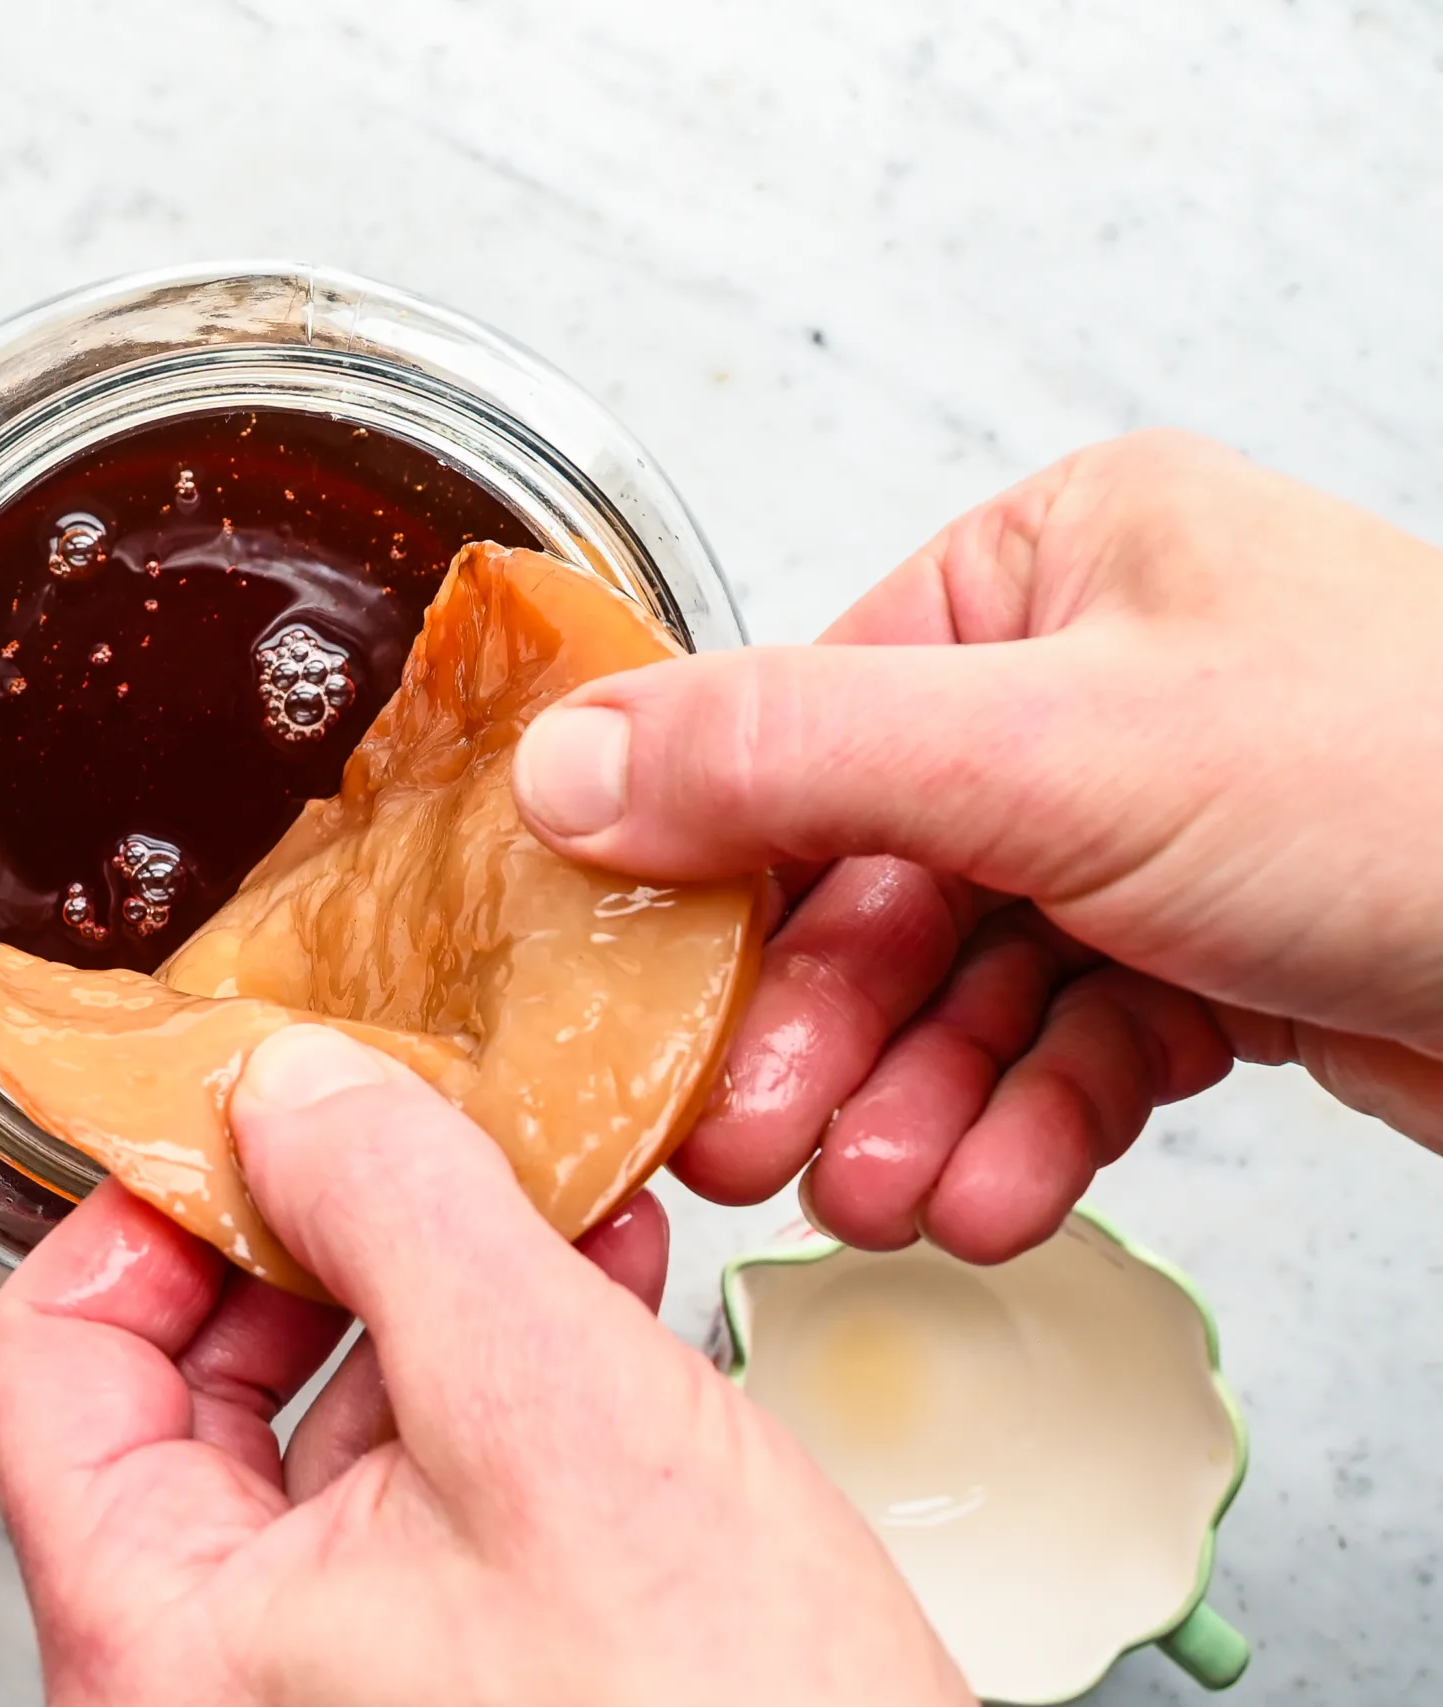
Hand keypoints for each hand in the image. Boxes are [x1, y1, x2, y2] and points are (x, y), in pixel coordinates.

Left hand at [0, 1025, 969, 1706]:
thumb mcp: (546, 1417)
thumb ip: (395, 1213)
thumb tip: (293, 1087)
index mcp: (168, 1636)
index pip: (51, 1355)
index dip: (146, 1206)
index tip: (249, 1116)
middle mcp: (226, 1671)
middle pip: (186, 1379)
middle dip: (314, 1230)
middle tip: (395, 1132)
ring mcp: (337, 1681)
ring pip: (325, 1422)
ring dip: (423, 1281)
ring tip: (523, 1181)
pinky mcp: (453, 1674)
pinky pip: (427, 1483)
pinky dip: (499, 1365)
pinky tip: (593, 1282)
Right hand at [515, 430, 1442, 1259]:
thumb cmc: (1418, 785)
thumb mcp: (1052, 750)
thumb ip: (782, 754)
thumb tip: (562, 764)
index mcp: (1052, 568)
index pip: (809, 726)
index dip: (723, 886)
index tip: (652, 1009)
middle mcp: (1100, 682)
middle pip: (882, 877)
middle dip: (827, 1032)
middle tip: (752, 1147)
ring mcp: (1162, 823)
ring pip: (972, 982)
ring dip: (918, 1102)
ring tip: (881, 1202)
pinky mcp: (1222, 952)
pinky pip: (1074, 1043)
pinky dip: (1029, 1124)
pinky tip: (996, 1197)